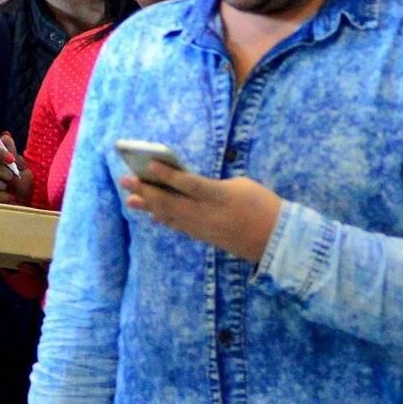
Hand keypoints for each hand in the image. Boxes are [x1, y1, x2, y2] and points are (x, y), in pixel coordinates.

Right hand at [0, 131, 33, 204]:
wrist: (23, 207)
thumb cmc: (21, 187)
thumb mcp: (22, 168)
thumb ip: (13, 153)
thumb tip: (5, 135)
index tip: (11, 159)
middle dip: (2, 171)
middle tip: (12, 178)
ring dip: (0, 183)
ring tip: (8, 188)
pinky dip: (1, 195)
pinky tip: (8, 198)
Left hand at [121, 161, 281, 262]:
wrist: (276, 239)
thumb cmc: (263, 204)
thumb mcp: (241, 185)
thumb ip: (213, 184)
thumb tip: (189, 185)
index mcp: (219, 195)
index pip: (187, 184)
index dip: (166, 174)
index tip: (148, 164)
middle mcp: (207, 213)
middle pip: (170, 201)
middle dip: (146, 190)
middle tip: (126, 181)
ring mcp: (204, 228)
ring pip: (171, 216)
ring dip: (149, 207)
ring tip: (130, 199)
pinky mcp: (205, 237)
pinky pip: (180, 227)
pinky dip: (164, 219)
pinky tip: (152, 215)